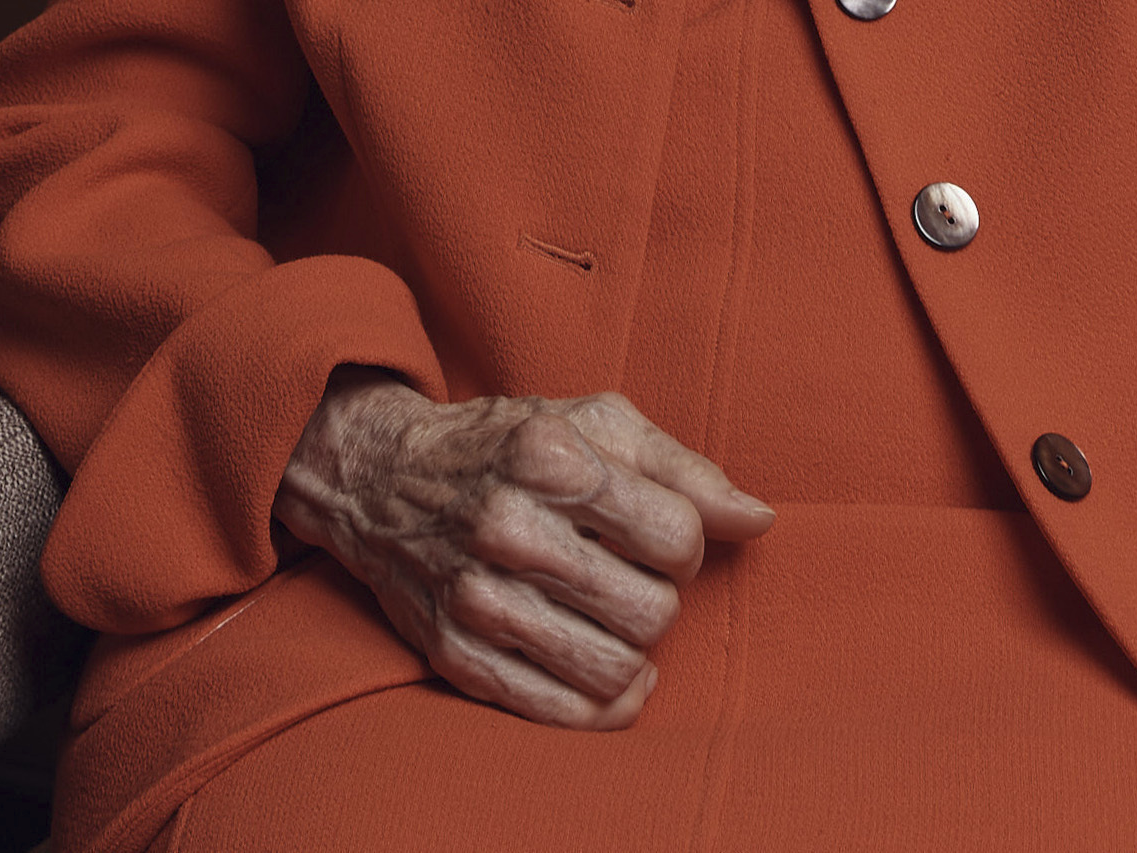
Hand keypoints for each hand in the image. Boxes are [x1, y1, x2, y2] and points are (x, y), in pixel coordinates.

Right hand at [275, 373, 775, 728]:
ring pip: (616, 669)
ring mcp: (477, 598)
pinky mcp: (456, 654)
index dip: (684, 543)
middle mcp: (509, 528)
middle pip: (653, 611)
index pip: (678, 536)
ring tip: (614, 621)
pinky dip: (603, 704)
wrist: (377, 479)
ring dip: (634, 652)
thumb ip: (683, 470)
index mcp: (552, 458)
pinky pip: (563, 713)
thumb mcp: (593, 424)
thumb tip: (759, 520)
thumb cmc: (507, 446)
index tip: (656, 536)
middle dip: (660, 599)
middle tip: (629, 577)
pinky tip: (604, 672)